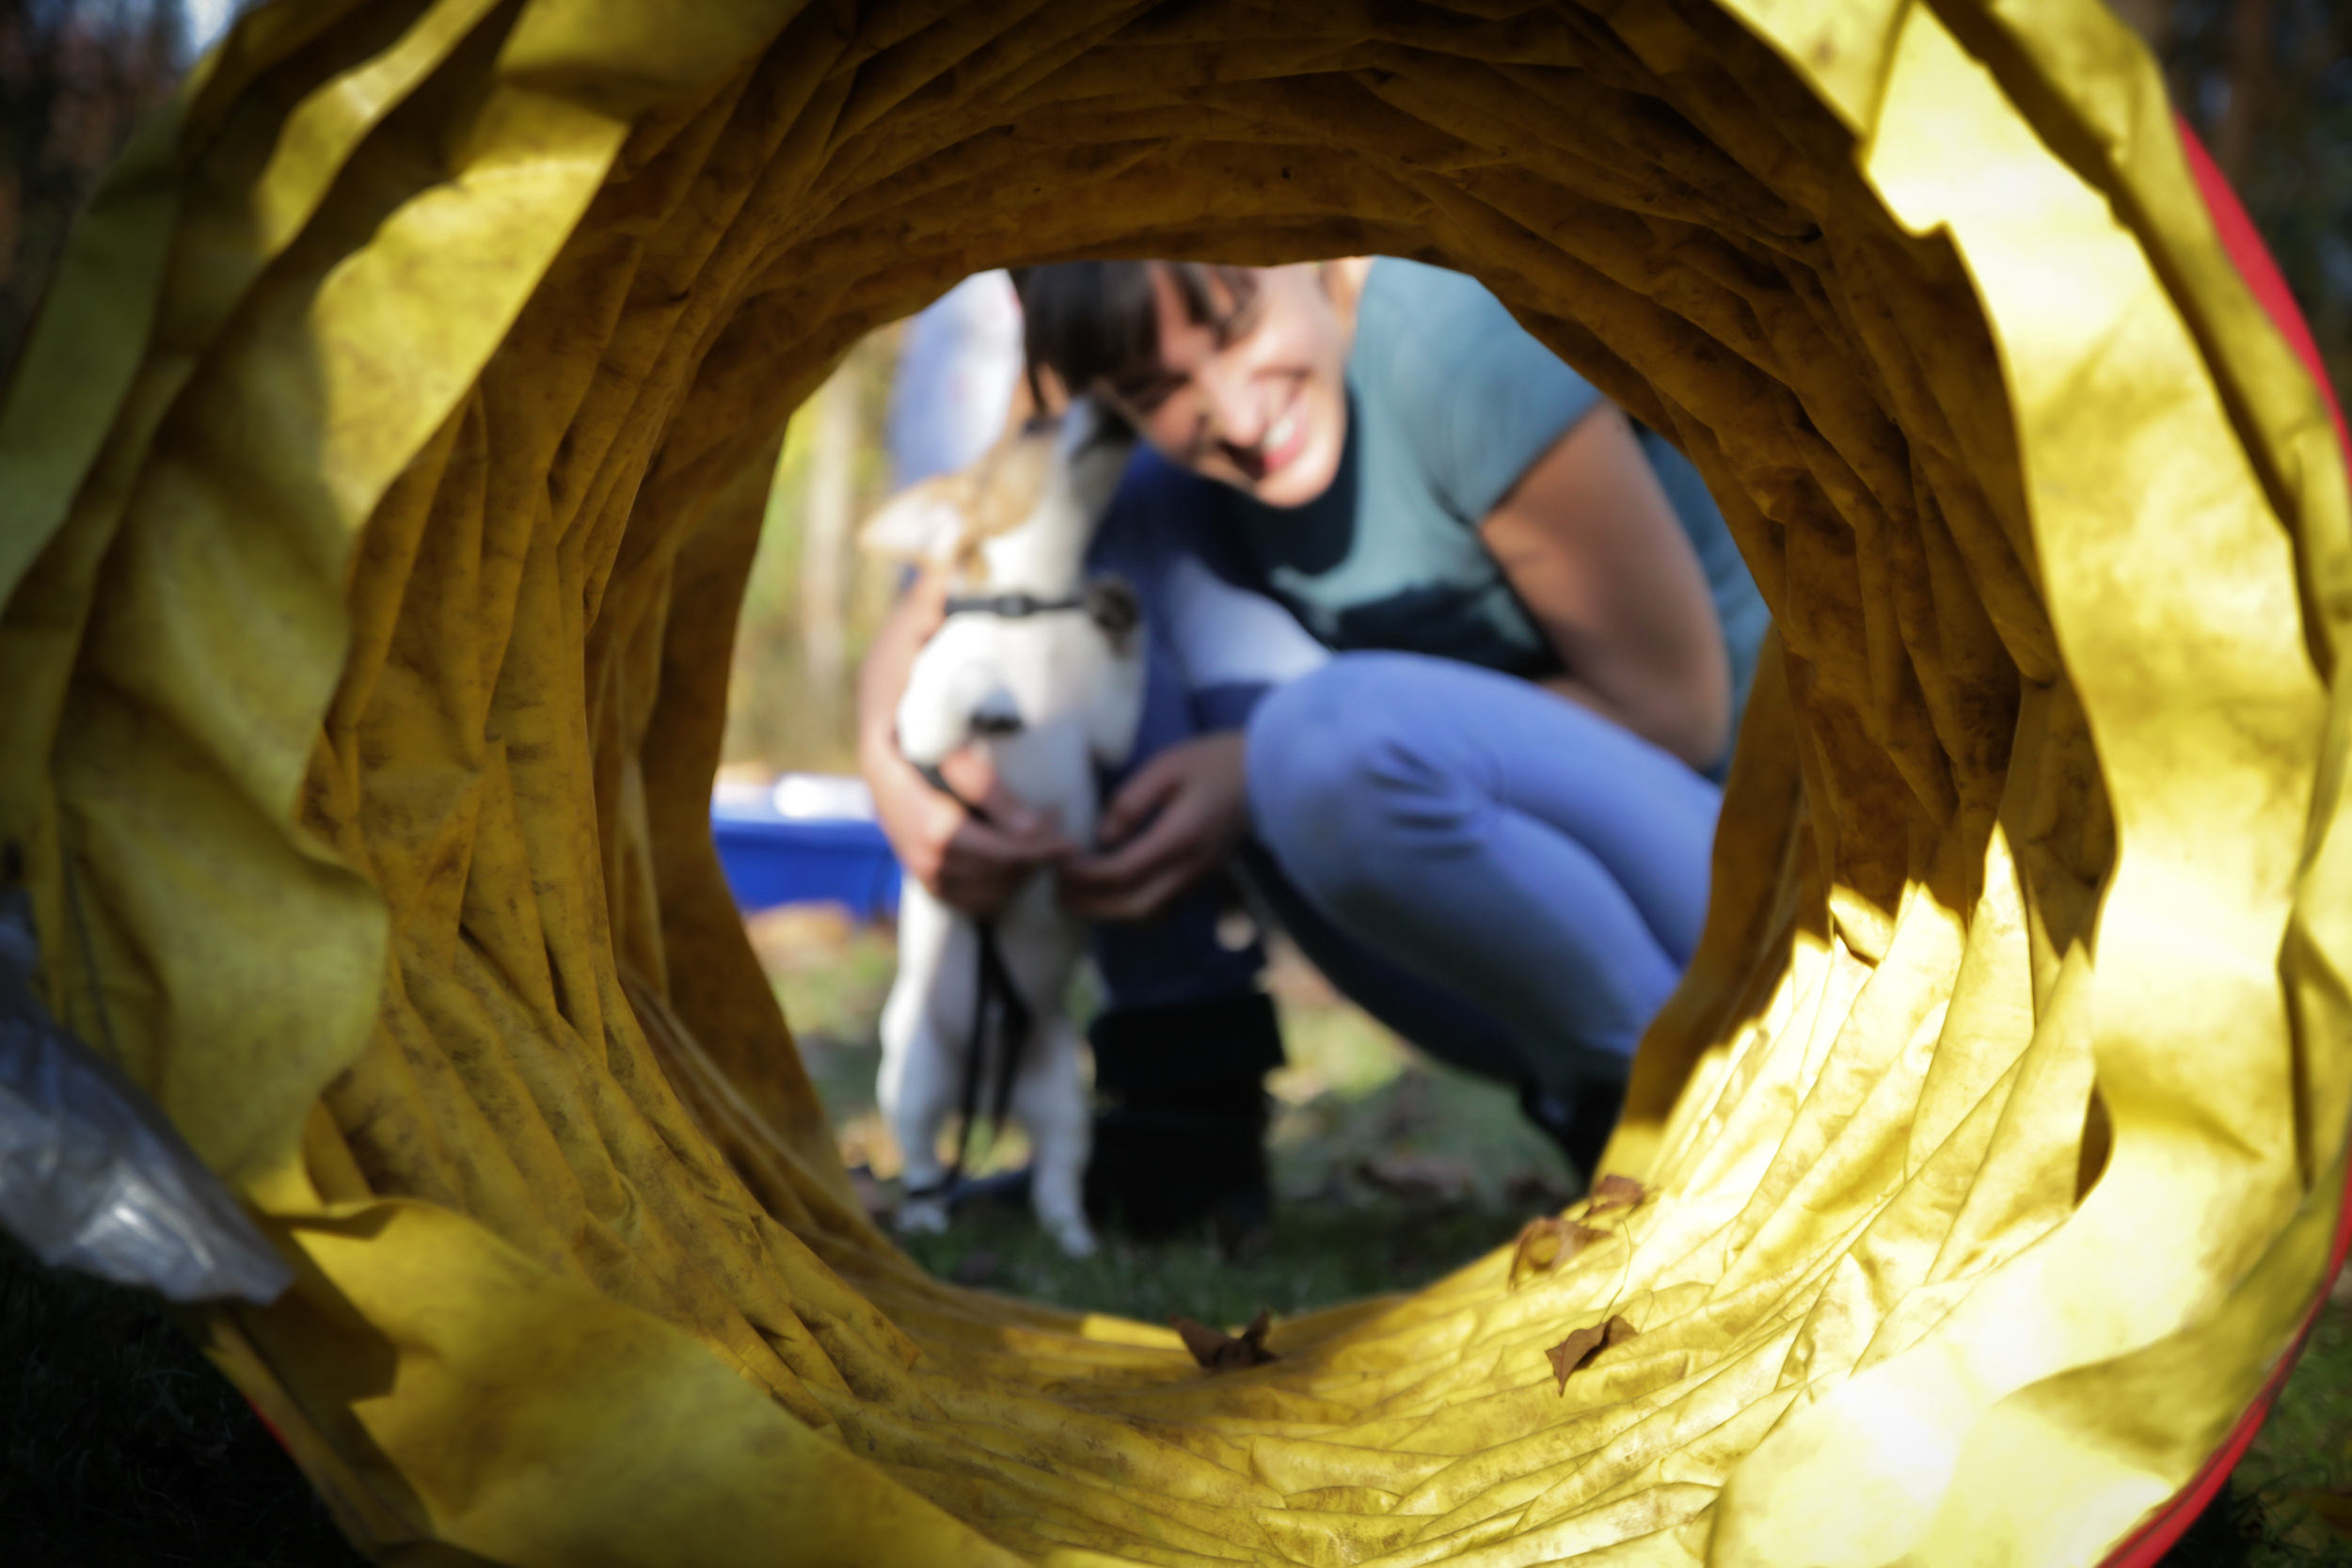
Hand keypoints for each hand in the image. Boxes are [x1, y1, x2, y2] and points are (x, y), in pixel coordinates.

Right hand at [869, 744, 1072, 918]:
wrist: (882, 769)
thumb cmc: (922, 755)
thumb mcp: (956, 759)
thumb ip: (993, 792)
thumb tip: (1033, 829)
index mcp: (938, 831)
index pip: (1005, 856)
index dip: (1042, 851)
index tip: (1069, 842)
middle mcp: (931, 862)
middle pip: (1004, 876)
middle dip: (1038, 860)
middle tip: (1061, 839)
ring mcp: (929, 878)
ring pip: (995, 895)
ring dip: (1024, 876)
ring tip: (1040, 850)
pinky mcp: (931, 886)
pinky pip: (978, 905)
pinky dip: (1004, 892)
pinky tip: (1017, 869)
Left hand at [1059, 732, 1248, 921]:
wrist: (1267, 772)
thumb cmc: (1215, 760)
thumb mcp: (1167, 766)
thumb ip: (1131, 801)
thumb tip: (1103, 835)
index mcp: (1180, 837)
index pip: (1124, 871)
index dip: (1087, 875)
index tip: (1059, 865)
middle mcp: (1190, 866)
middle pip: (1135, 905)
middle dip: (1093, 904)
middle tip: (1058, 894)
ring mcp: (1199, 875)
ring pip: (1149, 911)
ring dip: (1110, 910)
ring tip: (1078, 897)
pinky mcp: (1202, 874)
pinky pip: (1162, 904)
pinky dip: (1131, 905)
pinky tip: (1111, 893)